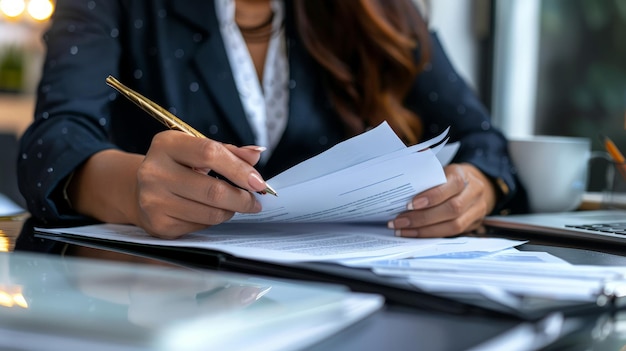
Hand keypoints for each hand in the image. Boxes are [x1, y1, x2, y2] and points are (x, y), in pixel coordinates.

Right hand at [69, 131, 268, 238]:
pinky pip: (200, 225)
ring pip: (210, 212)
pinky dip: (212, 220)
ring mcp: (153, 200)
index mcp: (166, 144)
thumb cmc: (177, 166)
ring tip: (233, 205)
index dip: (239, 169)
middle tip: (254, 201)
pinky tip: (209, 211)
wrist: (138, 189)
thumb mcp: (197, 150)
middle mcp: (154, 171)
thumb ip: (228, 151)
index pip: (210, 154)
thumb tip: (256, 154)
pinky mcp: (157, 224)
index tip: (259, 182)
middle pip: (213, 190)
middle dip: (242, 198)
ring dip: (230, 211)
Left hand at [387, 163, 497, 236]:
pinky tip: (415, 234)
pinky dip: (432, 235)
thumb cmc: (448, 178)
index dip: (432, 197)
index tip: (410, 205)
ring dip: (426, 230)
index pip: (452, 185)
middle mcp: (474, 191)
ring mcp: (478, 209)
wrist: (471, 185)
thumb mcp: (439, 171)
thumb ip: (425, 176)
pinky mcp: (474, 223)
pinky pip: (453, 234)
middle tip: (400, 221)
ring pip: (454, 225)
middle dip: (423, 218)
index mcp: (463, 174)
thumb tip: (403, 179)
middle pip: (453, 209)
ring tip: (404, 230)